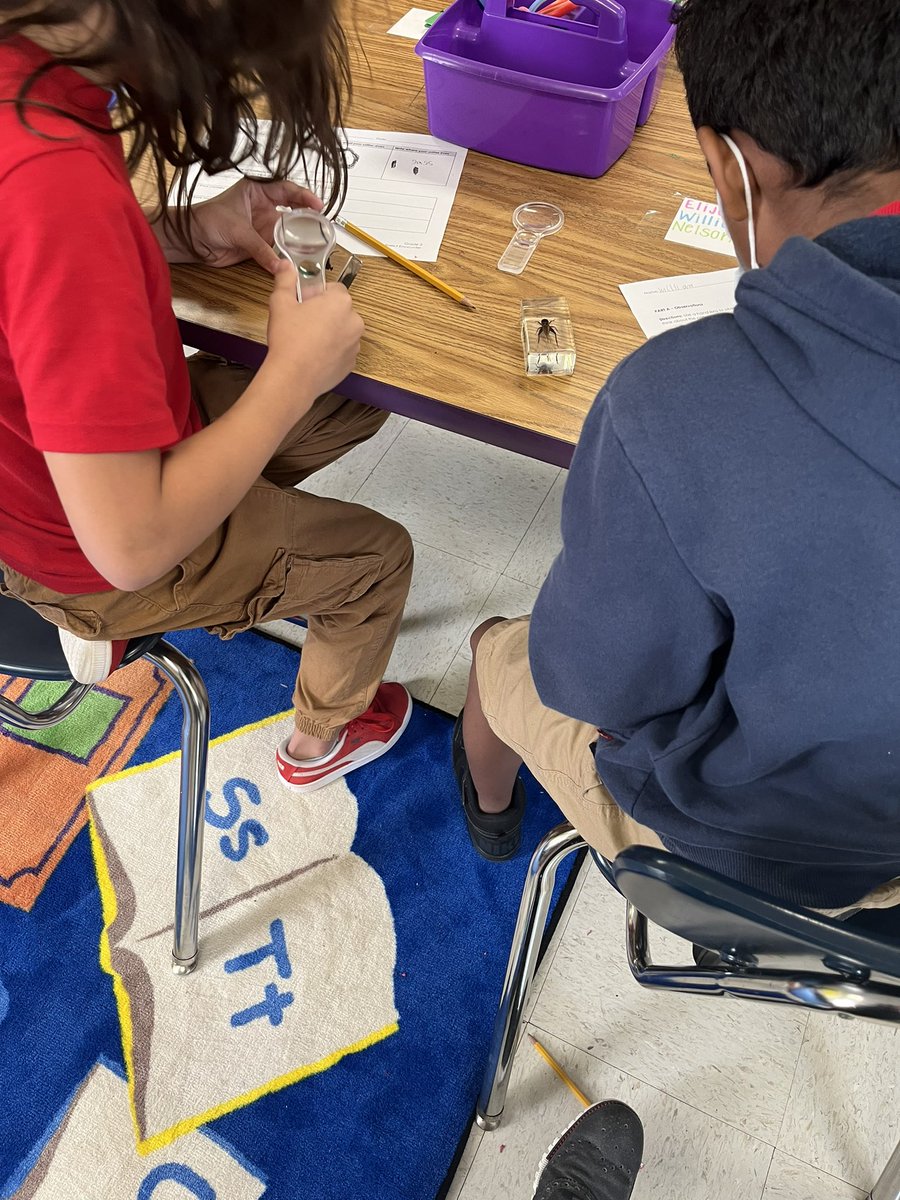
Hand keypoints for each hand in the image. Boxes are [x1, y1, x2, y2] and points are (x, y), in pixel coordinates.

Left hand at [187, 178, 323, 272]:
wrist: (191, 240)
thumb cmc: (207, 221)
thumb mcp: (238, 230)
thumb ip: (261, 248)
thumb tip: (280, 265)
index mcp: (256, 191)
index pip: (286, 189)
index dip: (304, 196)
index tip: (318, 205)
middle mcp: (262, 207)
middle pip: (292, 209)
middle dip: (307, 216)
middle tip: (322, 224)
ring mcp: (262, 226)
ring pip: (287, 230)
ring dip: (300, 237)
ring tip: (316, 242)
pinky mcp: (259, 244)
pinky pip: (277, 249)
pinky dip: (287, 254)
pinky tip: (299, 257)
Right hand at [263, 263, 364, 401]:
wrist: (293, 377)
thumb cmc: (289, 339)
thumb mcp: (281, 302)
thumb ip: (286, 280)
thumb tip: (286, 266)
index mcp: (341, 302)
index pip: (334, 288)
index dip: (317, 294)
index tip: (304, 302)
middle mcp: (355, 322)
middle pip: (340, 310)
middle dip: (324, 312)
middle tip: (302, 321)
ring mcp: (355, 345)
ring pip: (342, 331)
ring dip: (329, 331)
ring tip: (306, 340)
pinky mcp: (351, 363)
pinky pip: (342, 350)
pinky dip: (331, 350)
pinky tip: (313, 354)